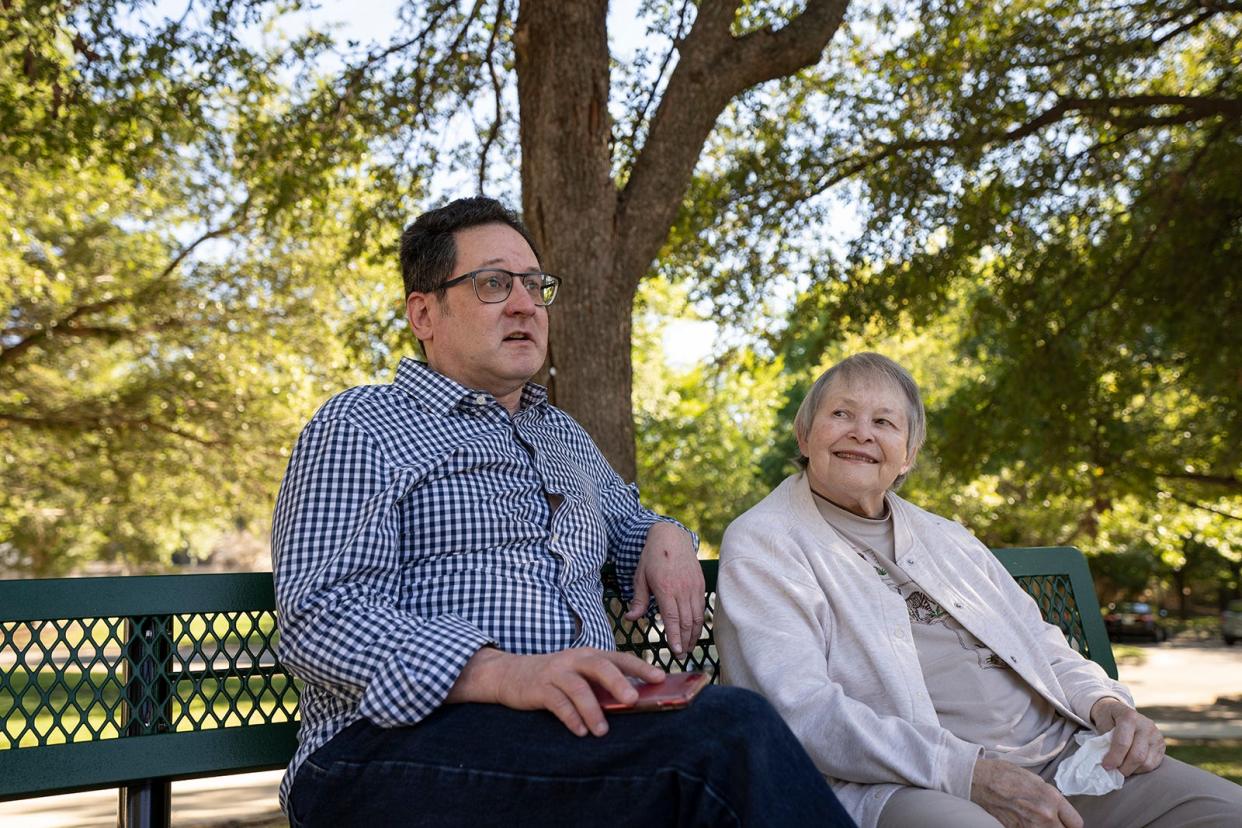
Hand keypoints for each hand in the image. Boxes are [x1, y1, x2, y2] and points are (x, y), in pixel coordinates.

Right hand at [446, 647, 664, 736]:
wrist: (510, 673)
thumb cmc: (555, 677)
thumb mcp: (579, 674)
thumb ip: (602, 684)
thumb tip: (635, 700)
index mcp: (589, 655)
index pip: (619, 658)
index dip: (640, 667)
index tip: (660, 677)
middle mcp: (574, 660)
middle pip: (599, 666)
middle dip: (618, 682)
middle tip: (633, 700)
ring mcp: (556, 673)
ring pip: (578, 688)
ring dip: (593, 710)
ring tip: (602, 731)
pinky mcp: (539, 688)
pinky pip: (557, 703)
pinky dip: (570, 717)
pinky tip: (580, 731)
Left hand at [625, 522, 703, 656]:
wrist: (671, 536)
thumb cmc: (652, 557)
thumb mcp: (640, 577)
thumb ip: (638, 600)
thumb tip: (630, 618)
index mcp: (666, 589)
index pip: (672, 619)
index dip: (675, 637)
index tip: (675, 652)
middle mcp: (682, 589)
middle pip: (687, 622)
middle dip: (685, 642)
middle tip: (680, 656)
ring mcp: (694, 587)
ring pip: (697, 617)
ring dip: (693, 635)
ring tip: (688, 647)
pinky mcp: (700, 583)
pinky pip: (702, 607)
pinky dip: (699, 622)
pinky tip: (695, 631)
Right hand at [970, 758, 1081, 827]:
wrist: (980, 780)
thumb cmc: (1005, 775)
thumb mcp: (1036, 780)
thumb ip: (1052, 799)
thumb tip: (1060, 812)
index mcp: (1052, 799)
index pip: (1076, 824)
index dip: (1070, 823)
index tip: (1065, 821)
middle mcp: (1044, 816)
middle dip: (1059, 827)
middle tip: (1049, 821)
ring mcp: (1029, 826)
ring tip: (1034, 819)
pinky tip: (1023, 820)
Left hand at [1090, 697, 1164, 775]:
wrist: (1120, 711)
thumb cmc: (1108, 718)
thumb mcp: (1102, 723)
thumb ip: (1105, 740)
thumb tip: (1106, 761)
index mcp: (1129, 717)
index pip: (1123, 743)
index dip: (1114, 758)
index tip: (1106, 766)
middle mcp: (1146, 726)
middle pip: (1137, 755)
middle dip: (1123, 768)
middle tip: (1113, 772)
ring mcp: (1156, 736)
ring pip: (1146, 763)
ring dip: (1132, 770)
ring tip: (1121, 769)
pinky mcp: (1162, 745)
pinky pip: (1153, 764)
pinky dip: (1140, 769)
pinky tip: (1130, 766)